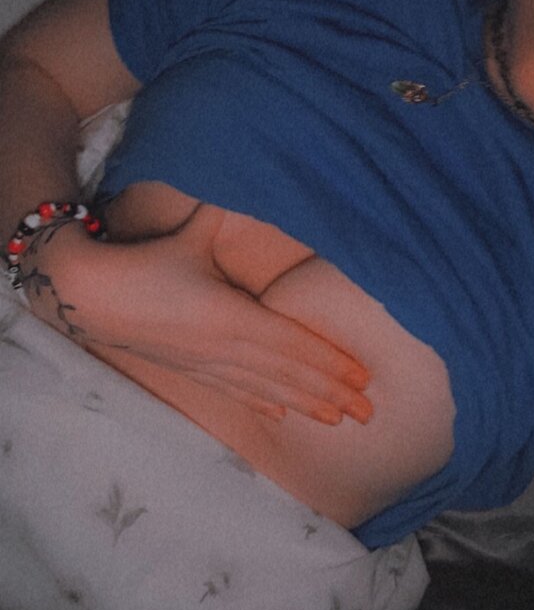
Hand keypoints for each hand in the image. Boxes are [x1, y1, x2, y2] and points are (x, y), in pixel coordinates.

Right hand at [34, 206, 371, 424]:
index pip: (294, 344)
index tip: (363, 376)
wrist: (89, 296)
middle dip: (331, 394)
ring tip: (337, 420)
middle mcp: (226, 349)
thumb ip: (226, 217)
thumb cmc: (143, 261)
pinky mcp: (191, 371)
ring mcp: (208, 365)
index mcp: (233, 317)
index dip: (330, 362)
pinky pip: (236, 392)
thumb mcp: (191, 235)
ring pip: (267, 390)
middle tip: (368, 412)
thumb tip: (259, 188)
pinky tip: (281, 415)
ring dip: (305, 406)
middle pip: (288, 376)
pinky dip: (263, 404)